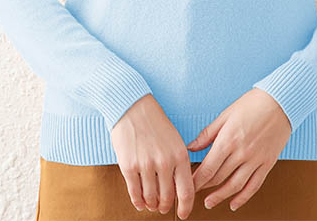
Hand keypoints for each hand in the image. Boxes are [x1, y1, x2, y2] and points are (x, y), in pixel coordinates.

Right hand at [110, 94, 194, 219]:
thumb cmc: (154, 123)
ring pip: (150, 198)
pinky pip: (135, 193)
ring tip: (150, 203)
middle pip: (167, 198)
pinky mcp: (129, 166)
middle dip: (164, 206)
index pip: (186, 191)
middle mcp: (165, 161)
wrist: (132, 107)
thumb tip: (179, 188)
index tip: (183, 214)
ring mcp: (146, 164)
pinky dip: (138, 201)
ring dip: (151, 205)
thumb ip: (178, 163)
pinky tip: (139, 201)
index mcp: (180, 155)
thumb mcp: (175, 140)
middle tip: (162, 207)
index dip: (185, 207)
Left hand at [186, 88, 291, 211]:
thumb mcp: (225, 115)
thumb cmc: (252, 104)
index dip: (195, 180)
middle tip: (193, 191)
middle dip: (204, 187)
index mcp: (228, 139)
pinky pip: (254, 186)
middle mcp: (241, 153)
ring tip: (209, 202)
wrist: (280, 102)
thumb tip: (191, 147)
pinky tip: (234, 203)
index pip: (208, 168)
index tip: (187, 185)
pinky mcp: (267, 163)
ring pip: (235, 186)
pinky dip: (243, 198)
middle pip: (219, 178)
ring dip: (220, 197)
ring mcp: (255, 160)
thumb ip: (208, 134)